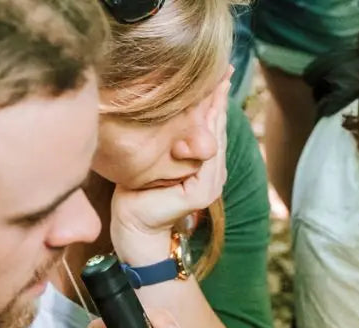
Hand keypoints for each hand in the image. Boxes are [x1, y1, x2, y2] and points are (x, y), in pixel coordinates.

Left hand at [109, 71, 232, 260]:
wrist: (132, 226)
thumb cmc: (136, 195)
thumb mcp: (153, 160)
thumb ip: (168, 143)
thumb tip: (165, 111)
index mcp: (203, 166)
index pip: (210, 128)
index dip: (214, 102)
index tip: (218, 75)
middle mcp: (213, 173)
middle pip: (217, 128)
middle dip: (220, 99)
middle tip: (225, 70)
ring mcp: (211, 183)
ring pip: (215, 137)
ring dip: (217, 109)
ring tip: (220, 82)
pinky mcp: (203, 191)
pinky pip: (207, 155)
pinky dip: (207, 131)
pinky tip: (206, 110)